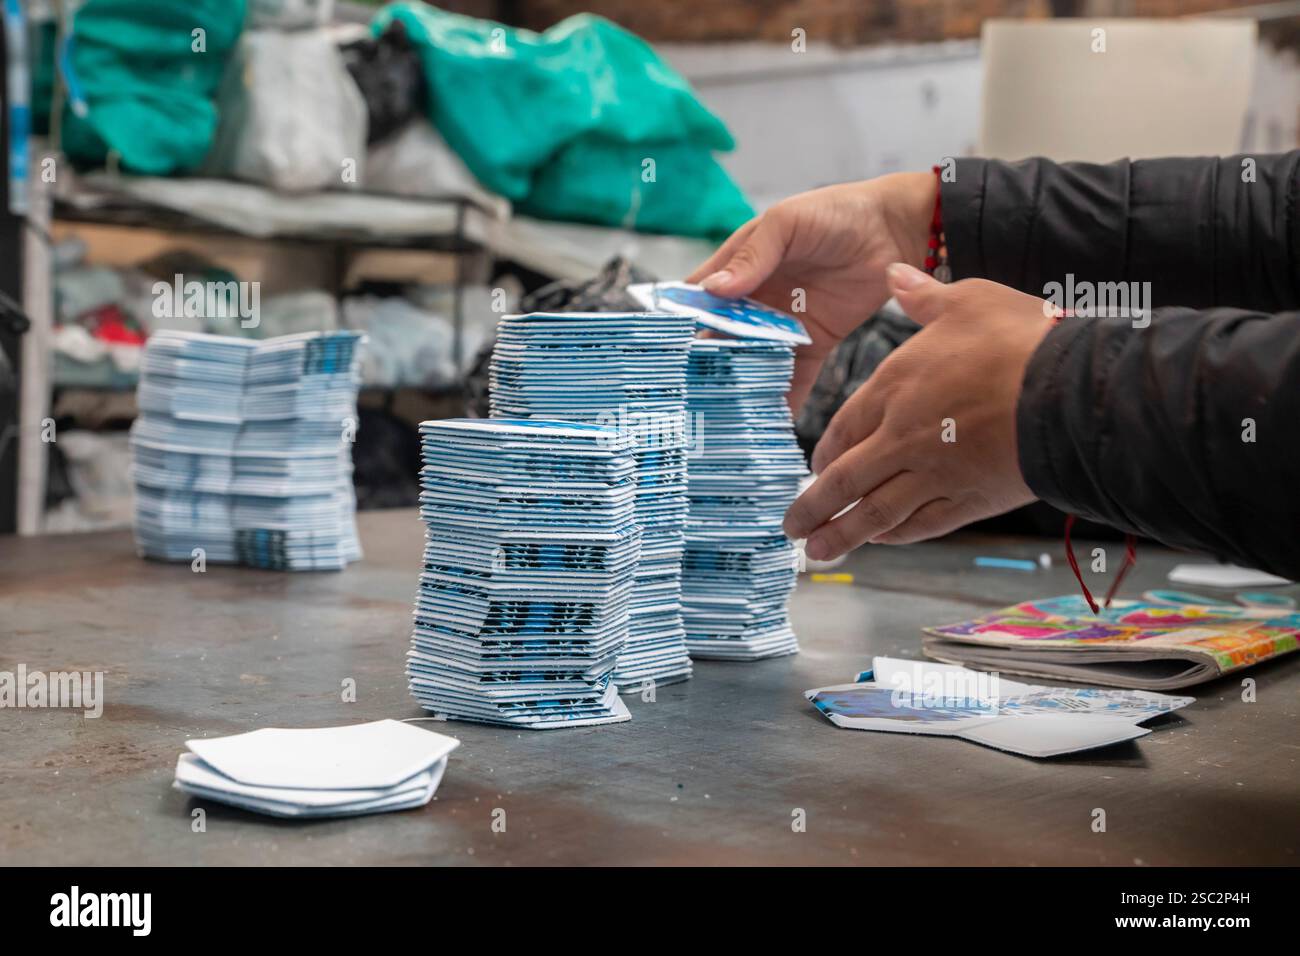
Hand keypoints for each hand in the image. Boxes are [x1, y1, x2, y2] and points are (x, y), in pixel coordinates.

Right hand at [685, 173, 936, 411]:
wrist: (896, 229)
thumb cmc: (836, 212)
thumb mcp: (787, 224)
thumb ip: (752, 256)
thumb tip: (714, 291)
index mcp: (739, 266)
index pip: (699, 298)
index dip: (680, 323)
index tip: (664, 353)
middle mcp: (755, 299)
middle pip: (722, 338)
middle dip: (706, 366)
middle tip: (689, 399)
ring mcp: (784, 323)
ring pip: (754, 361)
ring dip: (740, 386)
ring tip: (723, 418)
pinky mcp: (815, 342)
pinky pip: (795, 375)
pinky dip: (784, 398)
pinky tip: (772, 423)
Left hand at [783, 264, 1057, 558]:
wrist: (1070, 391)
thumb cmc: (1021, 340)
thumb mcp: (967, 300)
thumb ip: (923, 296)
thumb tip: (894, 272)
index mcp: (895, 386)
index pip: (844, 427)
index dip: (825, 452)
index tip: (813, 469)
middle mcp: (903, 436)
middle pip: (846, 479)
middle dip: (814, 506)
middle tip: (792, 527)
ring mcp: (934, 473)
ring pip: (875, 512)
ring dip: (843, 534)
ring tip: (818, 551)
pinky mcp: (968, 500)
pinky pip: (921, 524)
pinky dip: (896, 535)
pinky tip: (882, 541)